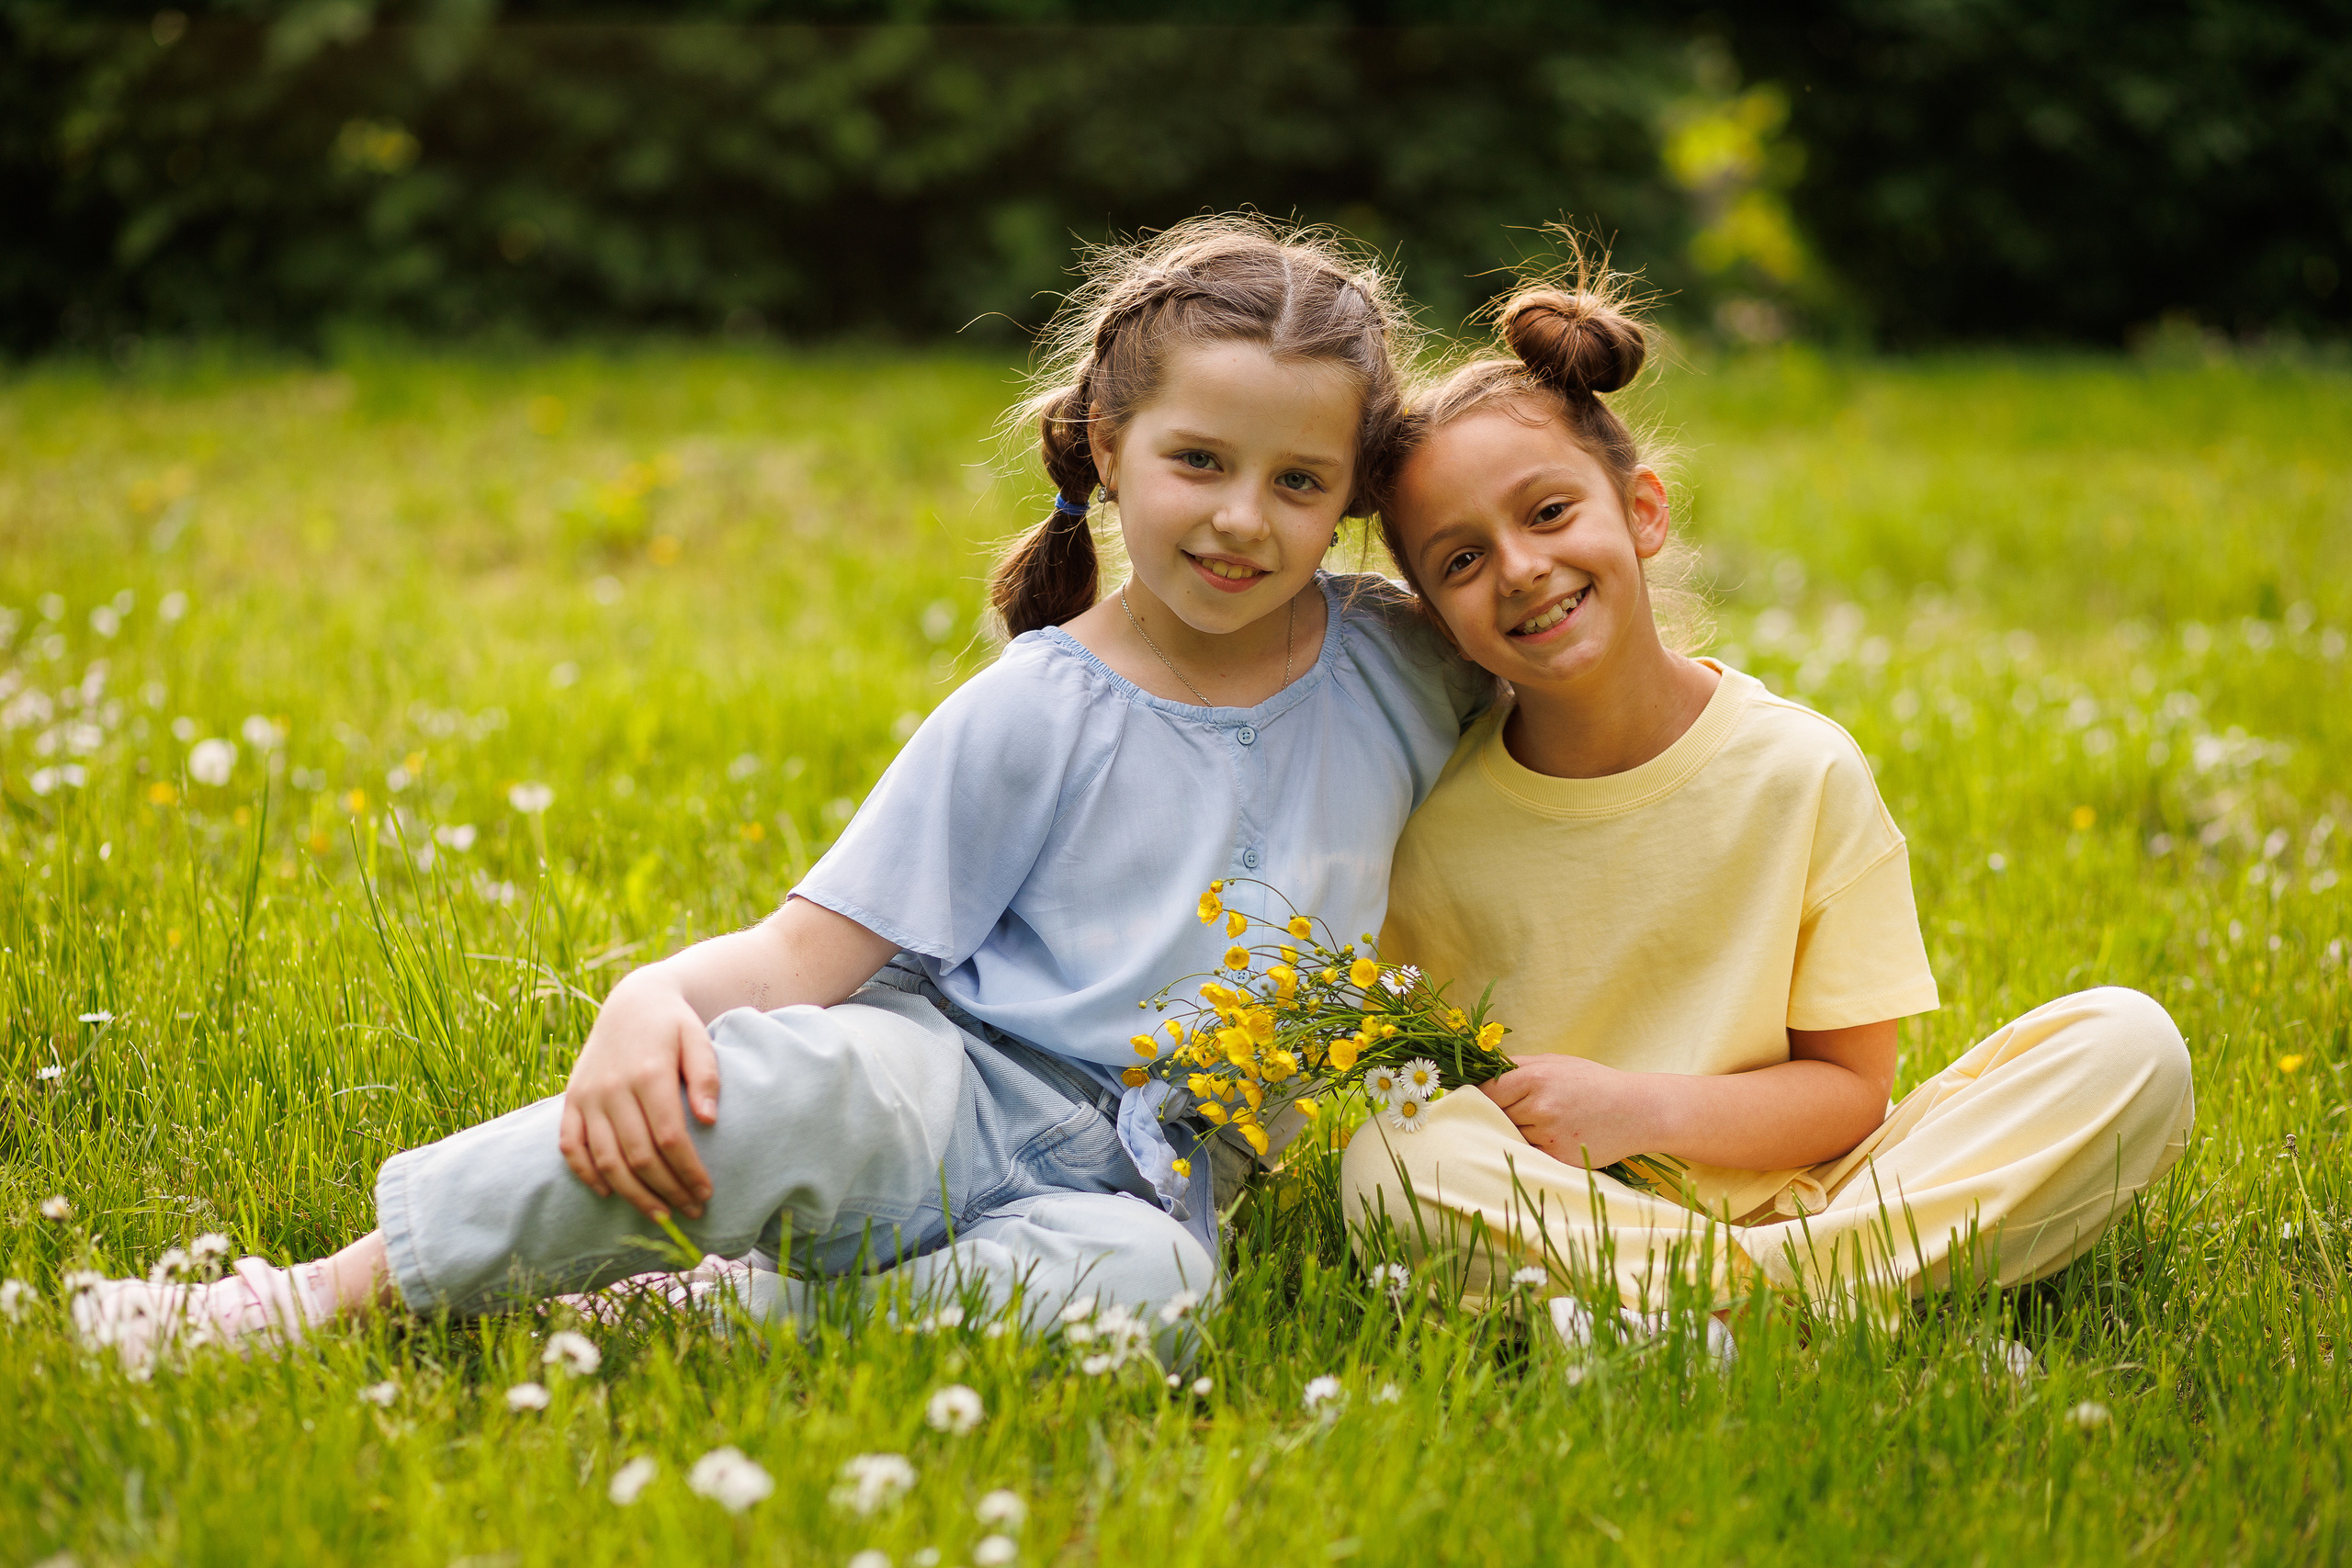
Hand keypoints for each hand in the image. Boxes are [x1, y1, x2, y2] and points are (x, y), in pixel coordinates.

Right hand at [558, 968, 720, 1220]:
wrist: (632, 1002)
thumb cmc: (673, 1024)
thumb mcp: (698, 1038)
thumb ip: (706, 1076)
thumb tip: (709, 1120)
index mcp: (648, 1074)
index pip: (669, 1138)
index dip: (688, 1171)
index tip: (707, 1193)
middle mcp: (613, 1088)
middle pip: (638, 1156)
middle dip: (668, 1191)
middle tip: (692, 1212)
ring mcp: (588, 1097)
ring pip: (606, 1160)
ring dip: (633, 1195)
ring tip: (661, 1215)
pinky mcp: (571, 1101)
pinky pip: (570, 1146)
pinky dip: (586, 1173)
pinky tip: (609, 1193)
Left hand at [1478, 1055, 1664, 1171]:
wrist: (1637, 1111)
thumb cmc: (1592, 1083)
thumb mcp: (1554, 1062)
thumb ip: (1516, 1066)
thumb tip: (1477, 1075)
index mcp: (1535, 1078)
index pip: (1486, 1092)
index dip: (1479, 1097)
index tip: (1477, 1101)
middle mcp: (1539, 1107)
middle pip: (1495, 1116)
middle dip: (1496, 1116)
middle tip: (1504, 1114)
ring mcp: (1549, 1136)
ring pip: (1510, 1137)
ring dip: (1514, 1134)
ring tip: (1534, 1126)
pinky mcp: (1558, 1159)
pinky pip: (1528, 1155)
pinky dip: (1529, 1150)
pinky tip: (1544, 1141)